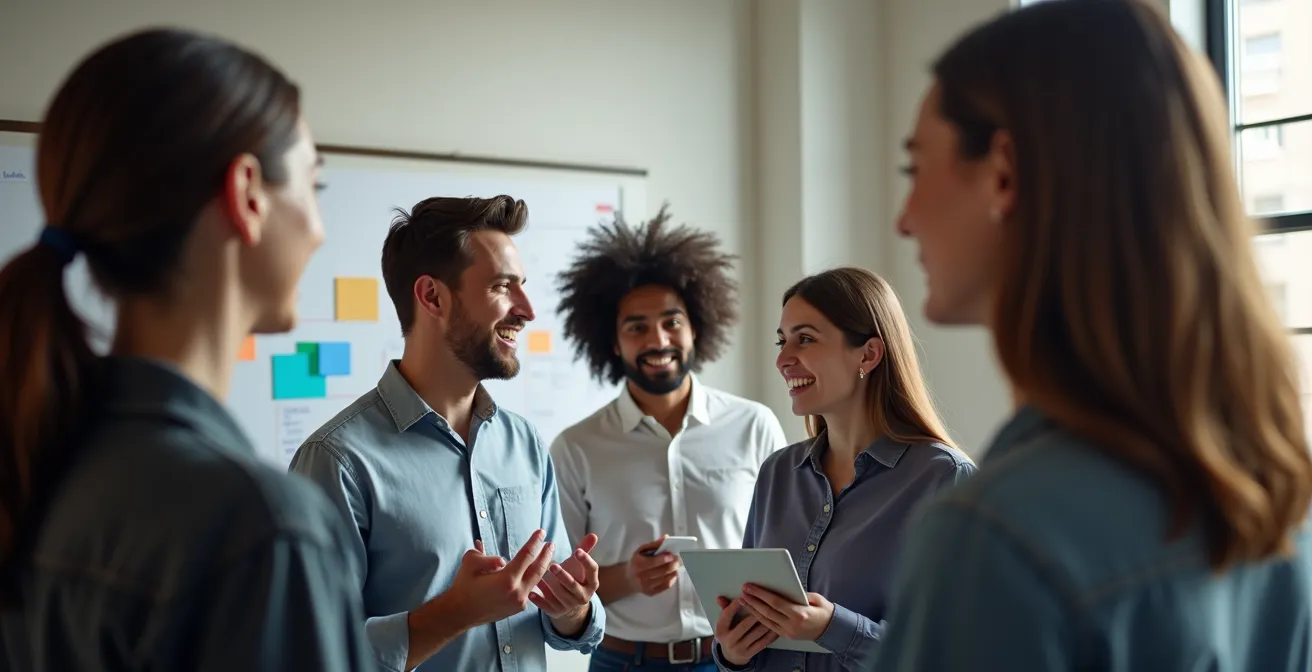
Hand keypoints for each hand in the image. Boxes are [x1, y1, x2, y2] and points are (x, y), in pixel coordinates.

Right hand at [440, 530, 554, 627]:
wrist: (460, 612)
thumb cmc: (464, 586)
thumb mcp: (471, 563)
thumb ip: (486, 557)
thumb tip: (501, 560)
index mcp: (507, 580)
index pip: (526, 556)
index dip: (534, 542)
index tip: (541, 532)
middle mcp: (517, 592)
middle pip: (538, 569)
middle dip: (545, 555)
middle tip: (551, 543)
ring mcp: (519, 602)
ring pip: (535, 581)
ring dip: (541, 567)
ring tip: (546, 556)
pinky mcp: (518, 608)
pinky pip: (529, 590)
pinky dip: (532, 579)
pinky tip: (533, 572)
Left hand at [530, 533, 599, 619]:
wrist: (566, 599)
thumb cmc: (572, 575)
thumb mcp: (577, 564)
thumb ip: (584, 549)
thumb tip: (593, 535)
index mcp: (592, 583)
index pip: (592, 570)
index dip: (586, 561)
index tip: (577, 551)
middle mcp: (583, 596)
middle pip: (573, 586)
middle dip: (563, 576)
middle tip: (552, 566)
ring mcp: (570, 606)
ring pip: (559, 595)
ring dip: (548, 586)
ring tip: (538, 577)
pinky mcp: (557, 612)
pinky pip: (547, 607)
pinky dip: (539, 601)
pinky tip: (531, 593)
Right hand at [626, 535, 680, 595]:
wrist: (628, 578)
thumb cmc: (637, 562)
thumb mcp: (641, 550)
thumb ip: (654, 544)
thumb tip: (666, 538)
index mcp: (638, 564)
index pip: (653, 562)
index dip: (664, 558)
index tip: (672, 554)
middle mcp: (641, 576)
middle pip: (662, 571)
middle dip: (672, 564)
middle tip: (677, 559)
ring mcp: (646, 586)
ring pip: (665, 579)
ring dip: (674, 571)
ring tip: (676, 565)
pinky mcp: (651, 592)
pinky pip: (665, 586)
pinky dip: (672, 579)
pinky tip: (672, 573)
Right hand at [714, 595, 777, 665]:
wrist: (731, 656)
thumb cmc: (728, 633)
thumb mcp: (724, 624)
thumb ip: (724, 609)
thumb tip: (719, 597)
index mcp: (720, 631)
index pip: (726, 616)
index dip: (734, 606)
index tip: (743, 595)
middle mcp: (729, 641)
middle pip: (744, 625)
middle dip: (754, 613)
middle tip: (764, 603)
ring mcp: (740, 648)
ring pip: (756, 633)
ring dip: (766, 622)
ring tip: (773, 613)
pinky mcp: (751, 653)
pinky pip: (763, 642)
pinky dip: (771, 634)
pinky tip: (777, 626)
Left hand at [738, 584, 834, 641]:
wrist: (832, 629)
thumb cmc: (824, 610)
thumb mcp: (815, 598)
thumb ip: (799, 594)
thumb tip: (783, 587)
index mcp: (800, 614)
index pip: (776, 602)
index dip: (761, 594)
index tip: (750, 587)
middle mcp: (792, 625)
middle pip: (767, 612)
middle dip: (753, 601)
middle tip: (743, 591)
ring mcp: (789, 632)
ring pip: (766, 621)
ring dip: (753, 610)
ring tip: (743, 600)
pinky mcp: (787, 636)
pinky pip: (770, 627)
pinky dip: (760, 618)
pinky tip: (753, 611)